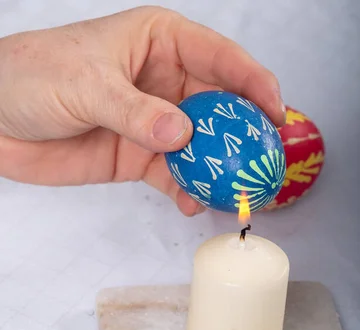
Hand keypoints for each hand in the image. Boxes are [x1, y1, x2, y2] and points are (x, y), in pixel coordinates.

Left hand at [0, 7, 284, 215]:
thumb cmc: (31, 76)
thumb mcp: (86, 86)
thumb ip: (136, 112)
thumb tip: (183, 135)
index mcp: (159, 43)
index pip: (220, 58)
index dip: (254, 83)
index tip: (275, 112)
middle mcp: (164, 82)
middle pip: (219, 107)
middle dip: (243, 135)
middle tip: (261, 162)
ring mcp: (153, 123)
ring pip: (201, 146)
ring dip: (219, 169)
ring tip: (234, 192)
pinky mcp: (138, 157)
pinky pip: (174, 175)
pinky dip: (187, 190)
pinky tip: (193, 203)